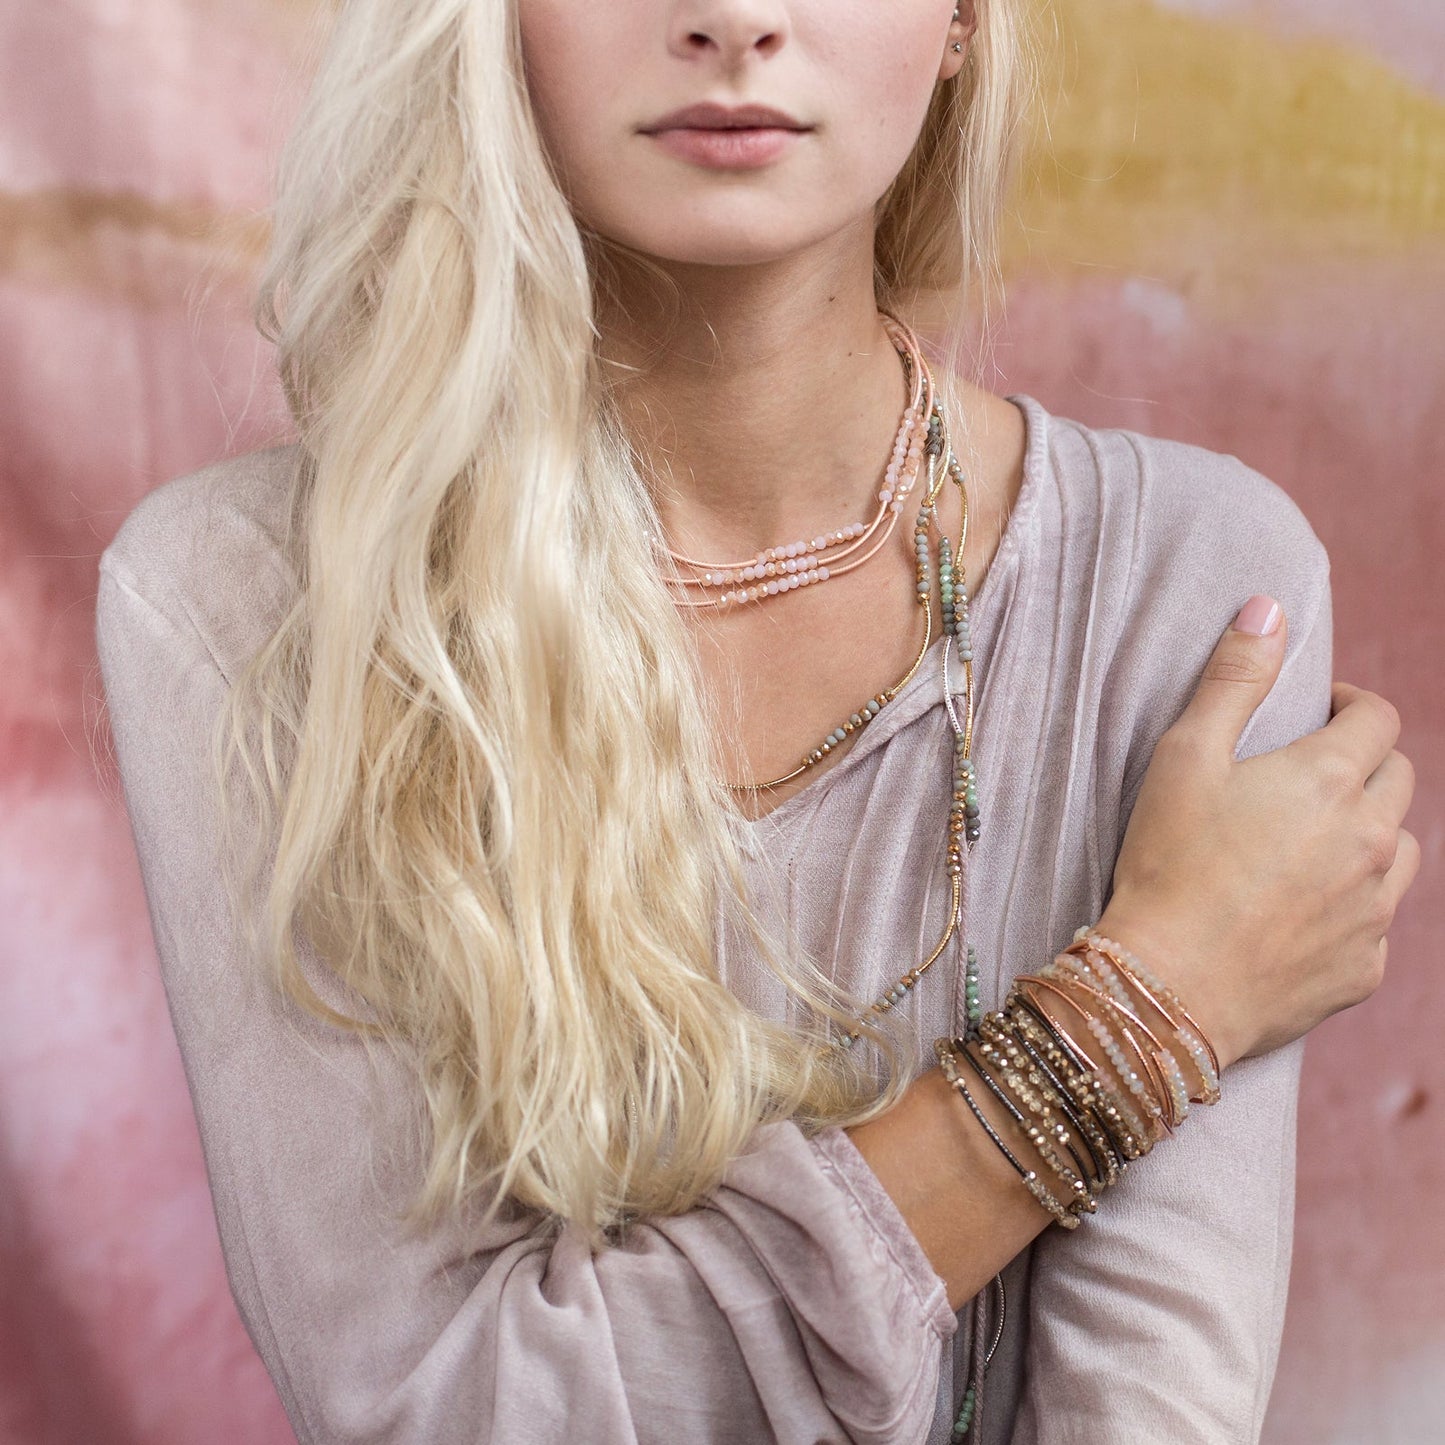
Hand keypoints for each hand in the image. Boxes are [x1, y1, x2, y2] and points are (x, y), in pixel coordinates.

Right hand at [1097, 599, 1418, 1068]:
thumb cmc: (1167, 864)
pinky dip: (1353, 902)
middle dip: (1365, 764)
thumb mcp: (1185, 756)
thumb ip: (1234, 678)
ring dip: (1372, 833)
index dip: (1353, 705)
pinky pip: (1379, 919)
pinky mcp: (1367, 966)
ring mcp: (1377, 908)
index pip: (1379, 718)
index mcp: (1332, 780)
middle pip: (1400, 779)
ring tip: (1313, 842)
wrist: (1168, 986)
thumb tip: (1269, 607)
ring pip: (1403, 850)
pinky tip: (1300, 909)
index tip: (1322, 712)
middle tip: (1309, 775)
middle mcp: (1374, 840)